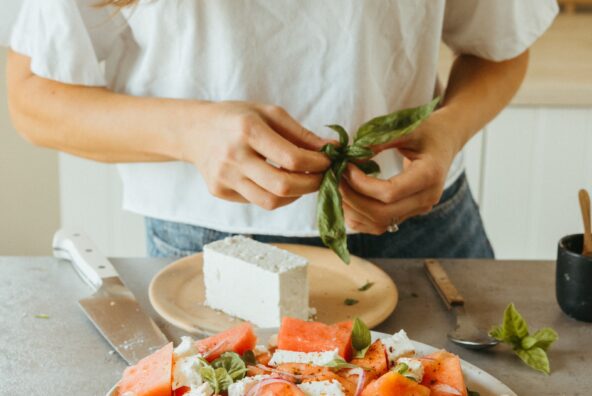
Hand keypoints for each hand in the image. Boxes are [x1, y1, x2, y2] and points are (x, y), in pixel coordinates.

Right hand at [183, 101, 330, 209]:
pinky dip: (275, 196)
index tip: (329, 161)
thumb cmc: (238, 118)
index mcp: (247, 129)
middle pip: (283, 185)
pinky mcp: (219, 191)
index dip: (317, 164)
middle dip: (311, 185)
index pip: (291, 158)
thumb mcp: (269, 113)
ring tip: (303, 182)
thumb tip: (334, 148)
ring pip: (270, 202)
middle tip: (322, 177)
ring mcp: (223, 177)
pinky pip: (256, 201)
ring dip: (295, 195)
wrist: (195, 130)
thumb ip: (301, 133)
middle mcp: (233, 155)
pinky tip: (279, 183)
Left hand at [340, 110, 460, 234]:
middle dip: (352, 199)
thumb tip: (350, 156)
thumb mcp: (406, 128)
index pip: (390, 192)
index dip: (361, 184)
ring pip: (379, 224)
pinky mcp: (408, 213)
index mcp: (429, 175)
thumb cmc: (428, 129)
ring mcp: (418, 209)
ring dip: (353, 210)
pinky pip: (379, 225)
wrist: (447, 140)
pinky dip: (359, 216)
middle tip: (335, 179)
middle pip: (381, 214)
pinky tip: (347, 197)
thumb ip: (378, 140)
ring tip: (338, 187)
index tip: (345, 167)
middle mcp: (426, 198)